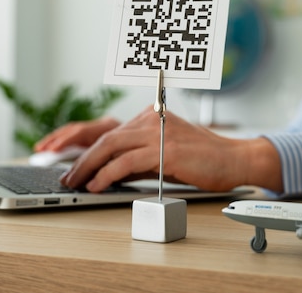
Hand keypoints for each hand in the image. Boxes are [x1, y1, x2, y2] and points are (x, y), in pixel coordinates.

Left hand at [52, 106, 282, 192]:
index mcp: (152, 116)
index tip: (74, 164)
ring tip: (76, 182)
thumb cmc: (203, 159)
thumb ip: (139, 158)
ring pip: (111, 147)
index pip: (111, 131)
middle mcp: (152, 119)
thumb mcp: (165, 154)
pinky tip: (98, 184)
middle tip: (67, 175)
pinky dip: (107, 174)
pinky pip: (126, 162)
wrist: (234, 159)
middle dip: (81, 158)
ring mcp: (159, 133)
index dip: (87, 147)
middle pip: (106, 137)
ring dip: (88, 167)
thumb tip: (109, 173)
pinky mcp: (165, 150)